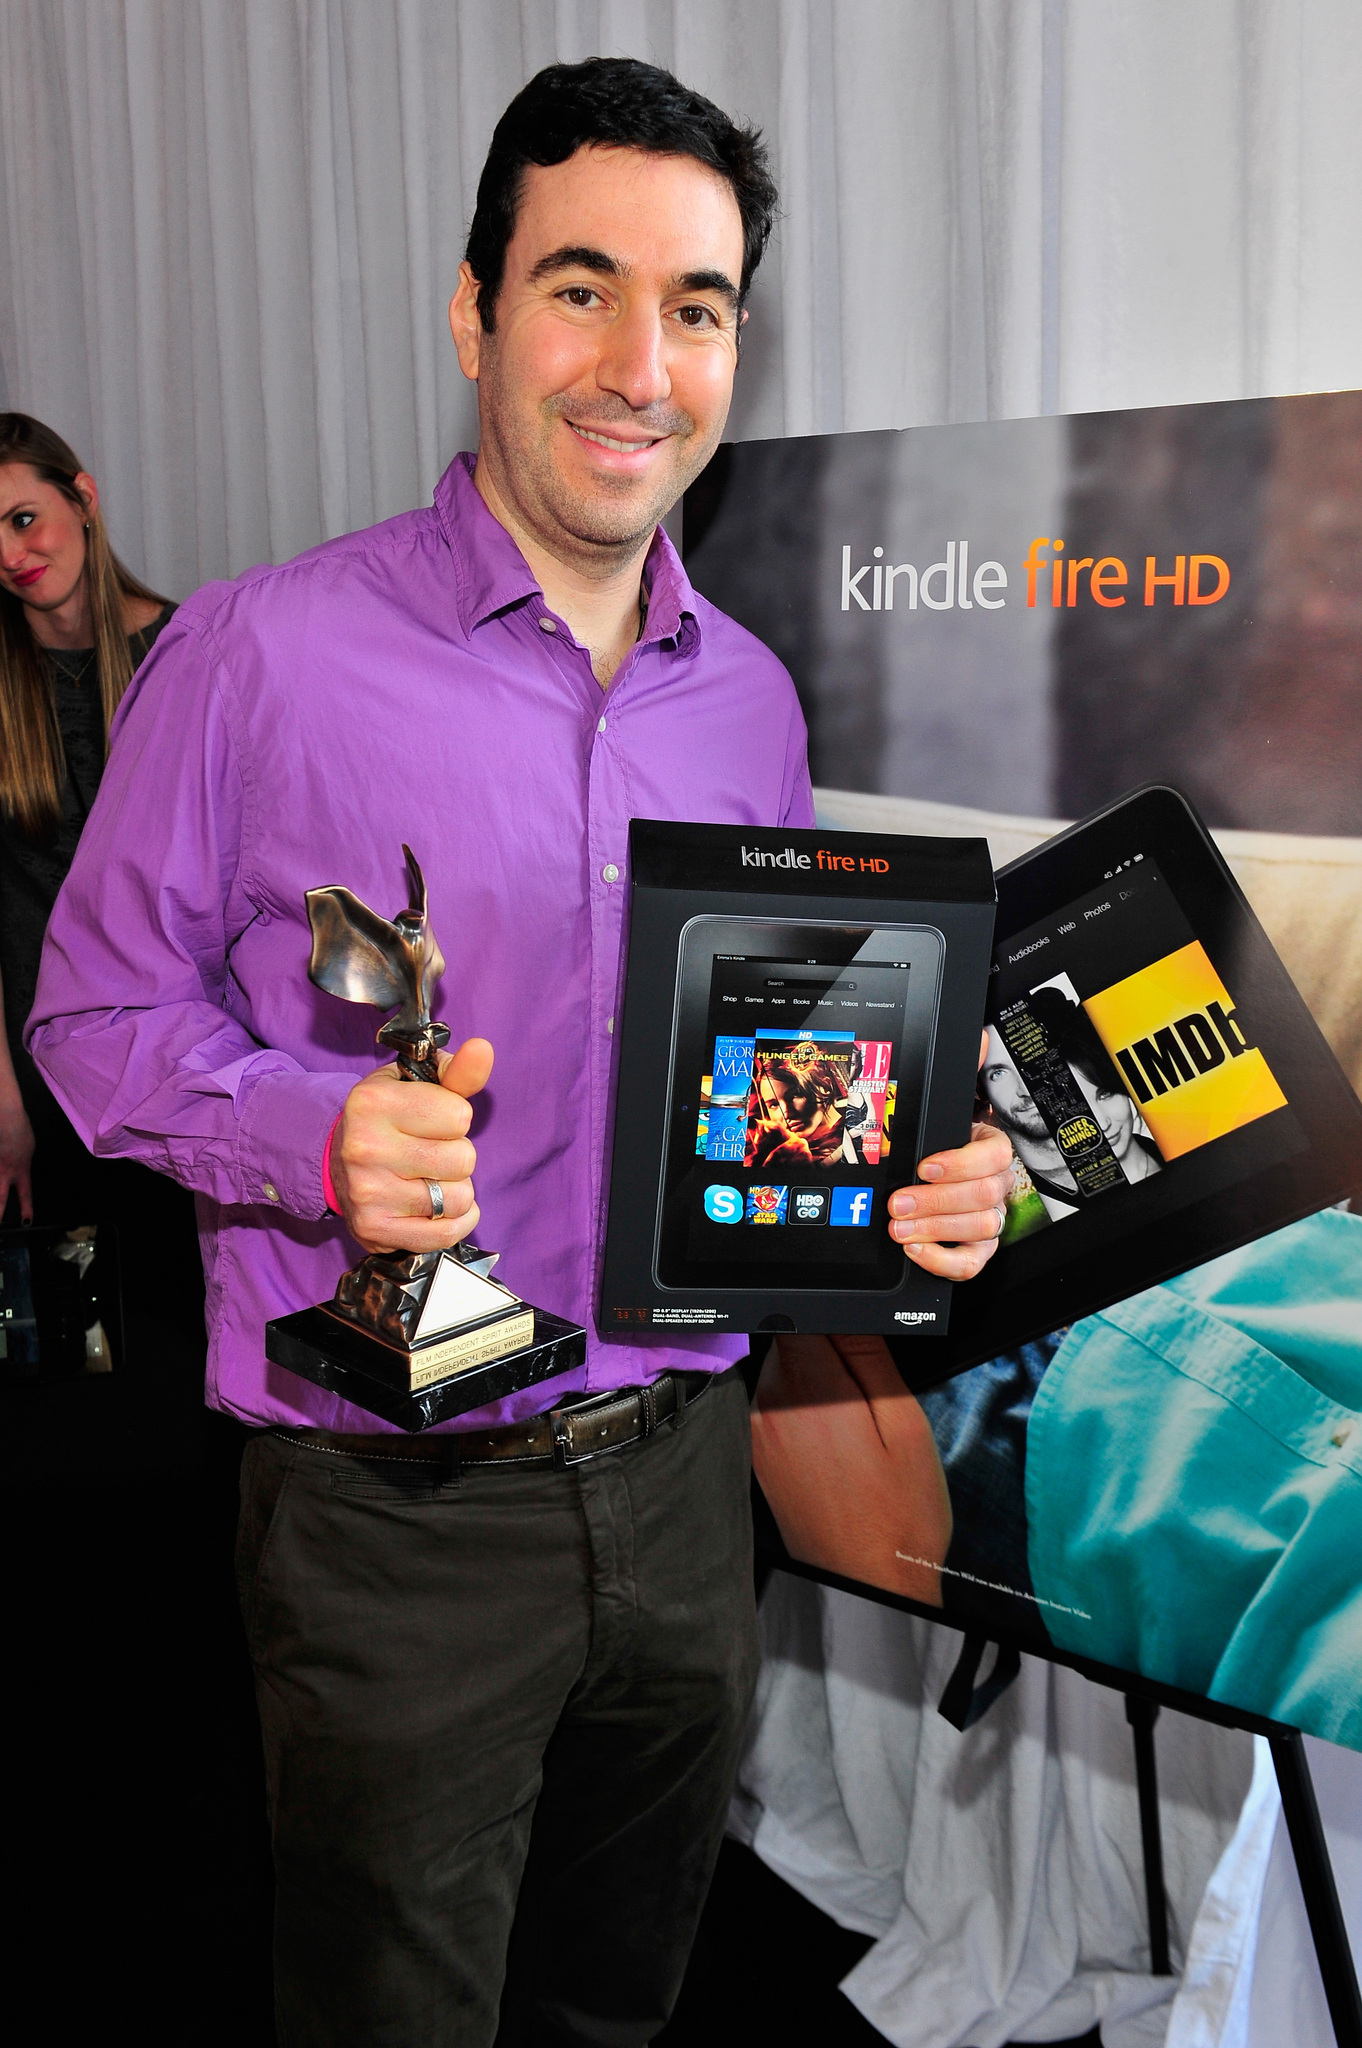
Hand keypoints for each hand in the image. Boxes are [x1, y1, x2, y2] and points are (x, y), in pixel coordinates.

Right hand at [0, 1087, 34, 1224]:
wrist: (5, 1115)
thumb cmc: (18, 1128)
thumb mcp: (28, 1150)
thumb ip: (22, 1164)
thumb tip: (16, 1172)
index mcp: (21, 1169)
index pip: (25, 1194)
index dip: (27, 1210)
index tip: (27, 1221)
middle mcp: (4, 1172)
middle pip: (0, 1199)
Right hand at [331, 1037, 492, 1255]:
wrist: (337, 1163)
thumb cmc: (389, 1118)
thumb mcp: (416, 1085)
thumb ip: (456, 1071)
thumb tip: (483, 1048)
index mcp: (372, 1101)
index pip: (459, 1115)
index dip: (454, 1118)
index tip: (431, 1120)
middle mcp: (364, 1147)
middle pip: (463, 1159)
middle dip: (457, 1155)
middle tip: (429, 1152)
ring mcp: (368, 1192)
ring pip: (459, 1198)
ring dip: (456, 1190)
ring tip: (430, 1179)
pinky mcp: (375, 1229)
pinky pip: (446, 1232)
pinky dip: (455, 1222)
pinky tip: (438, 1208)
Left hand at [751, 1334, 951, 1605]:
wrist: (869, 1583)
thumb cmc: (898, 1513)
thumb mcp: (903, 1421)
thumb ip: (869, 1355)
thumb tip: (848, 1310)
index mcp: (807, 1387)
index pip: (801, 1312)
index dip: (833, 1314)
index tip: (859, 1338)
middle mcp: (768, 1404)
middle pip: (791, 1338)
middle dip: (830, 1350)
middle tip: (870, 1392)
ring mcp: (758, 1431)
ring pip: (785, 1372)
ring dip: (818, 1381)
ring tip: (857, 1426)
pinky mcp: (758, 1454)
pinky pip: (778, 1406)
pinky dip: (805, 1410)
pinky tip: (839, 1446)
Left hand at [887, 1031, 1012, 1278]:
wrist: (936, 1176)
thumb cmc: (942, 1141)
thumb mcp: (948, 1107)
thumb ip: (962, 1072)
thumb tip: (975, 1036)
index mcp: (990, 1149)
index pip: (993, 1157)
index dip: (961, 1164)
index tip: (926, 1166)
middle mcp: (993, 1186)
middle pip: (985, 1196)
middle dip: (937, 1201)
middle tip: (899, 1201)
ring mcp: (987, 1218)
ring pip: (981, 1228)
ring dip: (936, 1228)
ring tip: (900, 1225)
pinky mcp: (975, 1249)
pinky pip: (973, 1264)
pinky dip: (945, 1261)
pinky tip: (917, 1249)